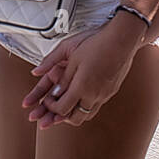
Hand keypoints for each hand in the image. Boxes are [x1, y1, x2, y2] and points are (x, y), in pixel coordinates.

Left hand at [26, 19, 142, 128]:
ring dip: (74, 113)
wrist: (122, 39)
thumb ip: (53, 67)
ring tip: (66, 106)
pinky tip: (82, 97)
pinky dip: (86, 106)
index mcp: (82, 86)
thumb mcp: (70, 52)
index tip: (47, 99)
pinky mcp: (111, 91)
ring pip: (87, 115)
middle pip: (75, 118)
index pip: (62, 108)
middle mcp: (94, 95)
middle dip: (61, 116)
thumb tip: (37, 74)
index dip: (51, 107)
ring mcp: (104, 95)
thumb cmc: (96, 43)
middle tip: (54, 108)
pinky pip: (96, 106)